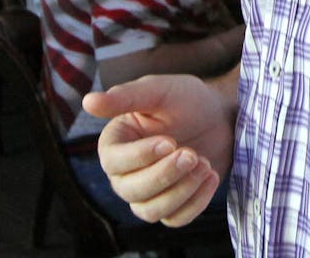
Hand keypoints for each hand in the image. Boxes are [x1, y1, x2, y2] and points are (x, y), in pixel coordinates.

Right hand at [83, 72, 237, 225]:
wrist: (221, 116)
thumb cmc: (187, 99)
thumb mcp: (159, 91)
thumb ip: (126, 96)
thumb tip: (88, 101)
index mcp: (115, 143)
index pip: (113, 162)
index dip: (140, 156)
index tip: (170, 142)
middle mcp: (125, 173)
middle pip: (130, 191)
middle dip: (164, 175)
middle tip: (193, 154)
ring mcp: (147, 193)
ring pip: (151, 211)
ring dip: (181, 191)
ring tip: (204, 164)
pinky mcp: (172, 205)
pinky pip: (176, 219)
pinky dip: (196, 202)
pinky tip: (211, 175)